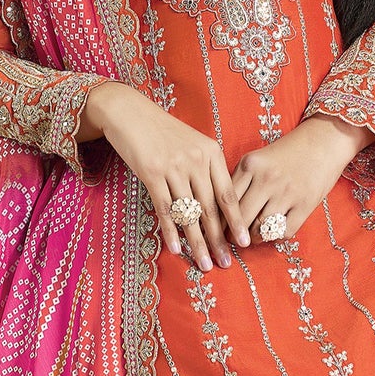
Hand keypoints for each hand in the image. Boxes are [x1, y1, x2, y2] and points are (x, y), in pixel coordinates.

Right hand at [81, 82, 252, 270]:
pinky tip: (176, 250)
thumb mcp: (192, 144)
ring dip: (197, 242)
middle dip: (219, 239)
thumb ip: (206, 169)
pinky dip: (171, 231)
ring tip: (204, 263)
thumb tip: (217, 205)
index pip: (227, 194)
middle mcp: (196, 160)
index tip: (245, 243)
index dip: (236, 221)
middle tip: (226, 262)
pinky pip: (165, 208)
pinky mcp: (152, 172)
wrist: (130, 112)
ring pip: (189, 213)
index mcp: (211, 152)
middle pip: (210, 208)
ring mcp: (174, 166)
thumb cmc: (163, 133)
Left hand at [230, 115, 374, 241]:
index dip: (218, 220)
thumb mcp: (258, 158)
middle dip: (233, 235)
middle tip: (231, 240)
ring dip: (253, 239)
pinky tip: (272, 233)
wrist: (324, 141)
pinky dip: (275, 238)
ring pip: (260, 229)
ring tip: (250, 239)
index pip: (226, 200)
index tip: (216, 229)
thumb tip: (221, 212)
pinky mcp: (306, 204)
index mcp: (250, 165)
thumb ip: (240, 180)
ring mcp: (287, 192)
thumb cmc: (287, 152)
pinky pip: (284, 232)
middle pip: (241, 218)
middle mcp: (266, 178)